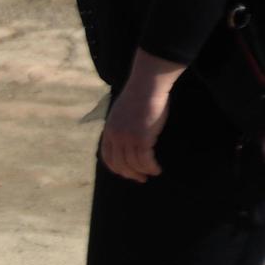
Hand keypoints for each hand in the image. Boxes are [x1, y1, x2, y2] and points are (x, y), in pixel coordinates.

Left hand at [99, 48, 184, 182]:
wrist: (147, 85)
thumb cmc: (140, 95)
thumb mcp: (122, 112)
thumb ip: (121, 125)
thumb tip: (127, 136)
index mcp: (108, 131)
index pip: (107, 156)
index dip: (116, 167)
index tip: (126, 173)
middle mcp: (115, 137)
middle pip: (119, 164)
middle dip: (129, 174)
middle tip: (140, 179)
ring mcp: (127, 138)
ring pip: (133, 164)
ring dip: (143, 172)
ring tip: (152, 173)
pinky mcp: (142, 138)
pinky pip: (145, 160)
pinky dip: (151, 167)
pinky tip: (156, 169)